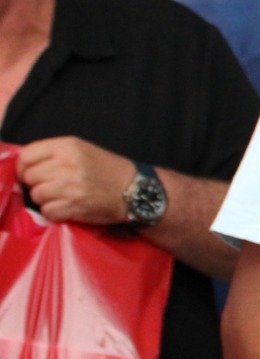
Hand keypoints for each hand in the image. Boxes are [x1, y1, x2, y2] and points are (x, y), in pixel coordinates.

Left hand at [16, 136, 133, 224]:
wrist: (136, 190)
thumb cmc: (108, 170)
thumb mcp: (83, 150)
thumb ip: (54, 154)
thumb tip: (26, 166)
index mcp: (68, 146)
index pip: (27, 155)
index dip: (25, 166)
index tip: (32, 173)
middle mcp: (67, 164)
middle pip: (29, 176)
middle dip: (36, 184)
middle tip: (50, 187)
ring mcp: (70, 186)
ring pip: (36, 195)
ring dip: (45, 199)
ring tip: (60, 197)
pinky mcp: (74, 206)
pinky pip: (47, 211)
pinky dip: (54, 212)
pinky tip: (66, 207)